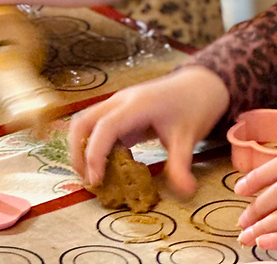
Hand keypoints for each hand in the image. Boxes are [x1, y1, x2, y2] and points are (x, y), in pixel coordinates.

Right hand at [69, 66, 229, 196]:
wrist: (198, 86)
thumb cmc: (192, 107)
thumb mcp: (189, 138)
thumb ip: (181, 165)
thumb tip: (184, 192)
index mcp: (136, 105)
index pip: (105, 127)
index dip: (95, 154)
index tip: (96, 181)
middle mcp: (120, 101)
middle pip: (84, 121)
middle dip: (78, 152)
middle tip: (88, 181)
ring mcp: (118, 104)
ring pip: (86, 122)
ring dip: (82, 148)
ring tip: (92, 176)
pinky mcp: (119, 112)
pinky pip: (97, 126)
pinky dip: (93, 145)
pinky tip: (105, 166)